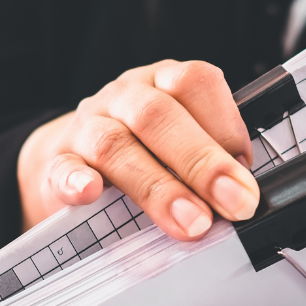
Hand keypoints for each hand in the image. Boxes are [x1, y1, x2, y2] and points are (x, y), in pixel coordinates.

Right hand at [18, 60, 258, 240]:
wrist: (71, 159)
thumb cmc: (141, 150)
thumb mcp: (178, 142)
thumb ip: (211, 158)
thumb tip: (246, 196)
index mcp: (163, 82)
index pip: (196, 82)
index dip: (226, 124)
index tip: (247, 172)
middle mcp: (125, 97)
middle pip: (159, 116)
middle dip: (203, 163)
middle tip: (235, 203)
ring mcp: (87, 127)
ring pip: (115, 145)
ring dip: (158, 187)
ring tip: (191, 223)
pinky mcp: (58, 162)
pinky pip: (64, 167)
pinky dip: (77, 181)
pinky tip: (92, 193)